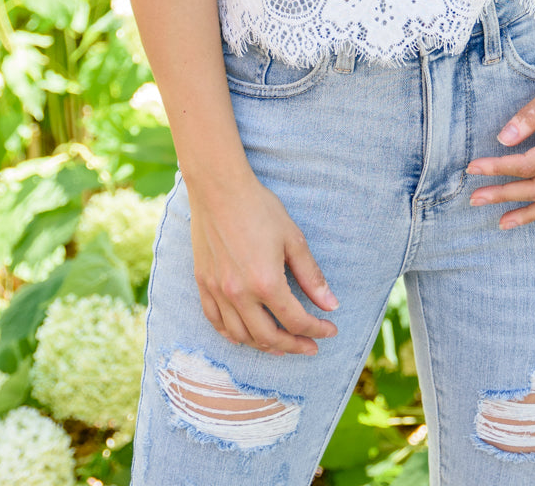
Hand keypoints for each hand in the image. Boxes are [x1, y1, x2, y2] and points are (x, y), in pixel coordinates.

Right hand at [189, 171, 338, 354]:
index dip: (316, 330)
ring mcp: (218, 291)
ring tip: (281, 344)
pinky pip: (215, 322)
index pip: (295, 321)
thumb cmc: (259, 208)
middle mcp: (239, 294)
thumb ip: (311, 276)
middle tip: (310, 346)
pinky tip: (245, 334)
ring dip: (264, 345)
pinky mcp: (203, 284)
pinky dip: (232, 334)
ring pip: (241, 336)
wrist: (219, 188)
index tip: (329, 330)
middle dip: (294, 346)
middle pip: (268, 337)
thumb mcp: (293, 239)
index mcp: (266, 283)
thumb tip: (331, 305)